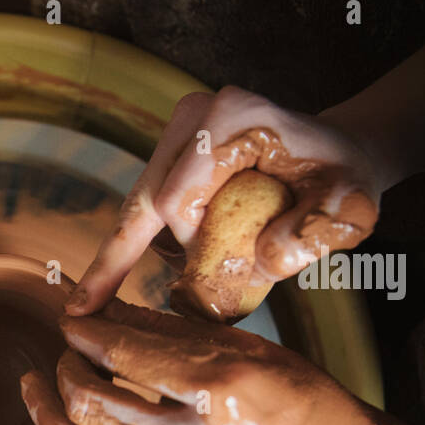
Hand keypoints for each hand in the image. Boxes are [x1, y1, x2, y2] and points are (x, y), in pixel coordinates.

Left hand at [0, 300, 381, 424]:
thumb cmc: (298, 398)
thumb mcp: (243, 347)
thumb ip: (165, 331)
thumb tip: (94, 307)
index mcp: (221, 390)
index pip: (125, 353)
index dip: (85, 332)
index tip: (69, 320)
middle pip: (91, 402)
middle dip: (64, 369)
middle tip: (64, 354)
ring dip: (45, 416)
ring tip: (33, 388)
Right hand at [66, 86, 383, 319]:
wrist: (343, 151)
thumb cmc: (343, 179)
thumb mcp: (343, 209)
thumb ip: (309, 236)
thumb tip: (260, 264)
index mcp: (232, 118)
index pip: (176, 201)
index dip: (188, 249)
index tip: (225, 272)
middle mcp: (195, 116)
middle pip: (143, 200)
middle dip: (116, 258)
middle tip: (80, 308)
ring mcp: (179, 130)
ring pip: (139, 205)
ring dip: (143, 251)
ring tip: (158, 284)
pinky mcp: (173, 150)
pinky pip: (146, 203)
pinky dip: (142, 242)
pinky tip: (131, 272)